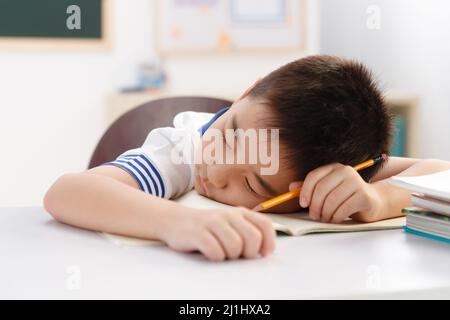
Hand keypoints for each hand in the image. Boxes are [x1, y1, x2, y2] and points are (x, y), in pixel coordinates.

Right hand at [161, 206, 275, 261]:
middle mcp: (228, 215)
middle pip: (252, 238)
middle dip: (249, 253)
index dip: (269, 242)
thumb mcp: (230, 224)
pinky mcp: (198, 233)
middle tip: (238, 255)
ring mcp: (213, 222)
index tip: (264, 253)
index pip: (264, 225)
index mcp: (240, 213)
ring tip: (222, 252)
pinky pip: (216, 251)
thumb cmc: (208, 227)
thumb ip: (248, 231)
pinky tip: (211, 253)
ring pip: (235, 246)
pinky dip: (216, 257)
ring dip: (230, 256)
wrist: (176, 221)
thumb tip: (265, 251)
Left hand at [289, 163, 382, 222]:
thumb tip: (291, 188)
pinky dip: (336, 217)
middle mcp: (345, 171)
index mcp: (334, 168)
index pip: (314, 176)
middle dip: (315, 205)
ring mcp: (356, 182)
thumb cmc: (345, 196)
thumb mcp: (328, 190)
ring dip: (325, 213)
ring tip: (325, 218)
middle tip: (314, 216)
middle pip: (322, 189)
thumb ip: (310, 188)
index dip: (305, 191)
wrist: (372, 201)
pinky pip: (343, 208)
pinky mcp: (364, 195)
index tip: (303, 204)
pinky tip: (336, 219)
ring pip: (332, 200)